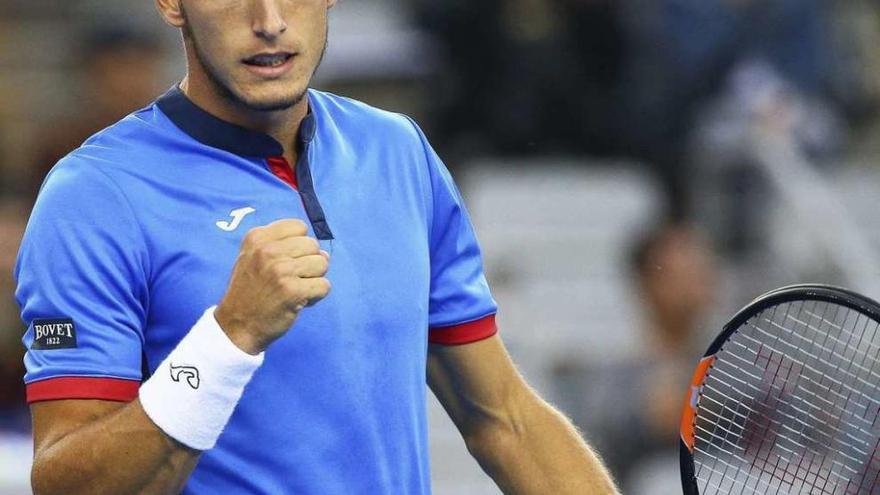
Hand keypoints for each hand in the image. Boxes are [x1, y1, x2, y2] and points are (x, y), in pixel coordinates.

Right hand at [214, 219, 329, 354]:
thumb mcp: (252, 257)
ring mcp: (281, 270)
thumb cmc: (250, 291)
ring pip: (322, 263)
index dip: (300, 245)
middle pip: (313, 245)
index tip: (288, 260)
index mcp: (257, 237)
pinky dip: (317, 296)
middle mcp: (268, 250)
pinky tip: (300, 301)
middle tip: (293, 279)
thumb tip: (324, 252)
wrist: (237, 325)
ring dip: (314, 279)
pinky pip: (324, 285)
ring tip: (296, 289)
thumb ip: (283, 246)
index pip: (299, 227)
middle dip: (309, 262)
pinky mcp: (292, 291)